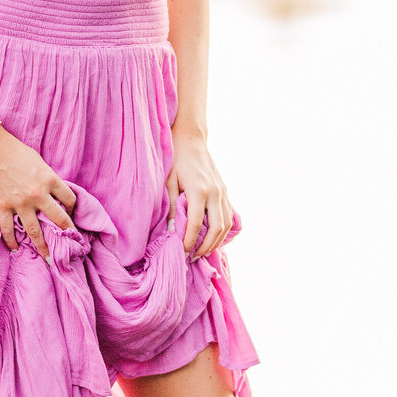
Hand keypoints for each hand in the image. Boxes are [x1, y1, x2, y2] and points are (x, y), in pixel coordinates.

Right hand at [0, 127, 75, 260]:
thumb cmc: (15, 150)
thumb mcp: (39, 161)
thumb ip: (47, 178)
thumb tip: (52, 193)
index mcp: (50, 179)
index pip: (69, 198)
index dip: (72, 207)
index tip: (70, 212)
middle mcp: (38, 194)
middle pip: (58, 219)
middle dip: (67, 232)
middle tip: (71, 244)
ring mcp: (20, 203)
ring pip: (35, 231)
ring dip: (42, 246)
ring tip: (48, 259)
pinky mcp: (3, 206)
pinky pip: (8, 229)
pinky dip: (11, 241)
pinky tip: (15, 249)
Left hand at [167, 127, 232, 260]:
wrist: (191, 139)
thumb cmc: (176, 159)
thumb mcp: (168, 181)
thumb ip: (171, 206)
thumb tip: (172, 230)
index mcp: (199, 191)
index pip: (196, 225)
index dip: (189, 241)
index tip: (182, 252)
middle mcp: (215, 193)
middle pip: (216, 229)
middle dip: (206, 246)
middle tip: (193, 256)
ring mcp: (222, 192)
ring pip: (225, 224)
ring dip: (216, 241)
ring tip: (202, 250)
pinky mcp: (225, 191)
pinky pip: (228, 216)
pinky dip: (221, 230)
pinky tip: (211, 236)